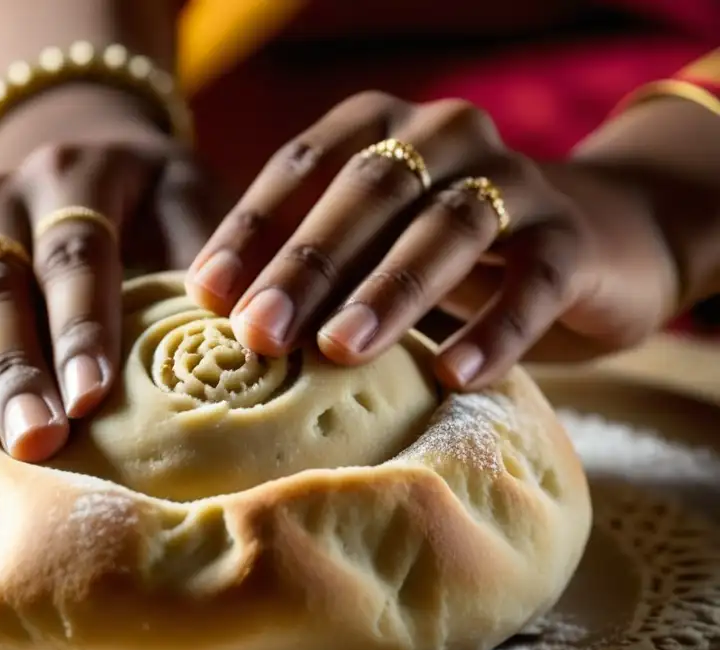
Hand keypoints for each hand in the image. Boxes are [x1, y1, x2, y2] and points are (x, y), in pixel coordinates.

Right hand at [0, 92, 220, 464]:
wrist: (72, 153)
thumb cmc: (146, 196)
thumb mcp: (185, 195)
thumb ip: (207, 250)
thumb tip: (245, 331)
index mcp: (71, 180)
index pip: (75, 255)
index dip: (82, 325)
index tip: (94, 397)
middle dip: (11, 368)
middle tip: (33, 440)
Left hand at [185, 91, 679, 388]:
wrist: (591, 241)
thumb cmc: (444, 254)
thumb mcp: (370, 243)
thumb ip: (310, 261)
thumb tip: (218, 317)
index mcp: (381, 125)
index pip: (302, 164)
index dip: (251, 229)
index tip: (207, 297)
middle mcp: (445, 134)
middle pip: (369, 191)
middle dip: (308, 265)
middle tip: (260, 334)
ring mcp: (516, 179)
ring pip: (448, 227)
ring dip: (390, 291)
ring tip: (341, 351)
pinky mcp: (571, 237)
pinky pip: (533, 281)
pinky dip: (495, 330)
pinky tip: (452, 375)